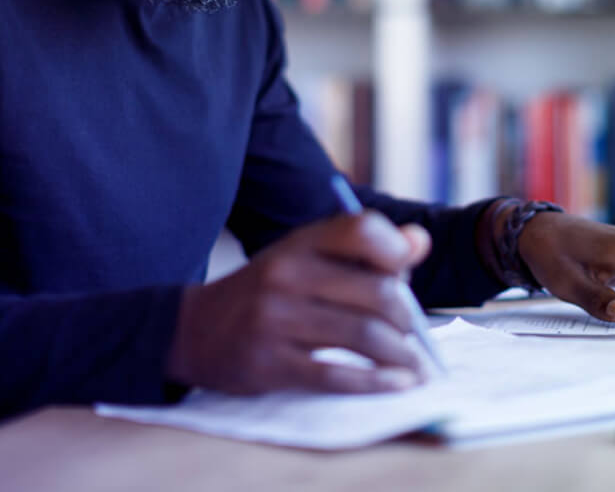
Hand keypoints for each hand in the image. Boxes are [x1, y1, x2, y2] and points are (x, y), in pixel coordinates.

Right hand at [166, 212, 431, 394]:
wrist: (194, 330)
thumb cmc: (269, 292)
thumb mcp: (306, 258)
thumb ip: (364, 251)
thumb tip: (420, 242)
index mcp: (301, 242)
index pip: (362, 230)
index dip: (396, 251)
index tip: (407, 275)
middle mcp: (287, 274)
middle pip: (376, 292)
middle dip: (407, 320)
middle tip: (415, 336)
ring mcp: (275, 319)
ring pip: (363, 335)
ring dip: (401, 355)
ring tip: (414, 367)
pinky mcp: (268, 363)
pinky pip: (335, 376)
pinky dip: (375, 383)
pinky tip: (396, 384)